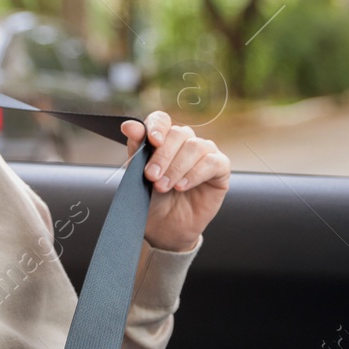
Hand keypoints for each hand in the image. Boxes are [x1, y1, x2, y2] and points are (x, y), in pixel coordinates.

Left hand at [122, 111, 229, 251]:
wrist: (163, 228)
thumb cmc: (152, 200)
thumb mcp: (138, 175)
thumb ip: (136, 149)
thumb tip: (129, 125)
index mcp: (165, 139)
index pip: (162, 120)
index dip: (158, 126)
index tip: (151, 140)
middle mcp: (186, 142)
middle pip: (178, 134)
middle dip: (163, 155)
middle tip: (151, 176)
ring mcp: (205, 154)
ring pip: (195, 147)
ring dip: (177, 167)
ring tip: (164, 187)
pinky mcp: (220, 169)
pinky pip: (212, 162)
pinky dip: (196, 173)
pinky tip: (183, 186)